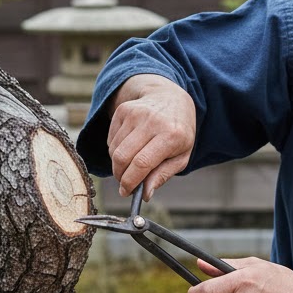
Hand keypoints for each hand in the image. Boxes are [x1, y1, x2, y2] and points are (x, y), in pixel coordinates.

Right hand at [106, 74, 196, 197]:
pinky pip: (110, 139)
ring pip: (114, 149)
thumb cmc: (178, 132)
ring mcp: (136, 113)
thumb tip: (145, 194)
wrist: (171, 98)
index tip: (126, 192)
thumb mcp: (181, 156)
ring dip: (118, 164)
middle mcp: (152, 121)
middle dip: (120, 176)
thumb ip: (163, 175)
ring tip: (131, 163)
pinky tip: (129, 146)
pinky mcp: (123, 110)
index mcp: (171, 135)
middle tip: (124, 183)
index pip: (143, 163)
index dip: (130, 181)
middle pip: (123, 157)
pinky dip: (115, 150)